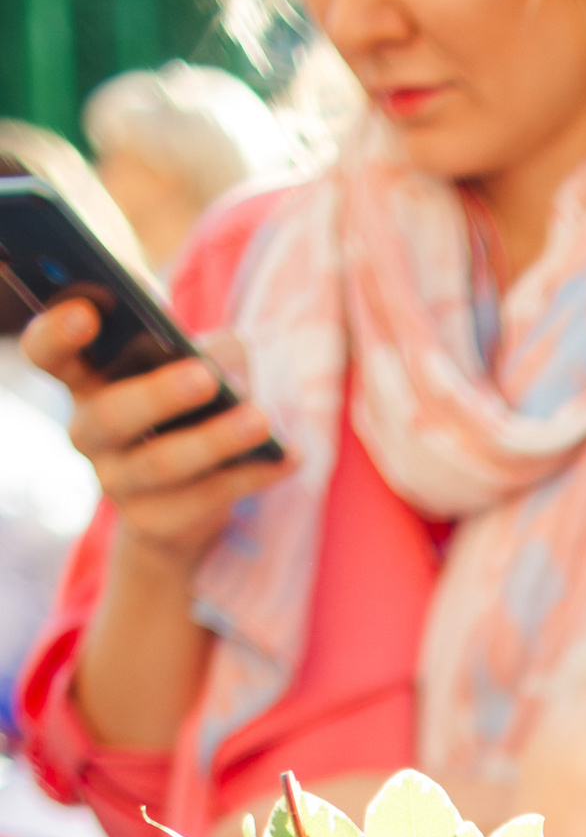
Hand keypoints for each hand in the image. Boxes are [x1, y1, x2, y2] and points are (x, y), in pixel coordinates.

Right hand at [24, 295, 285, 573]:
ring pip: (161, 464)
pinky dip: (249, 475)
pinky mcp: (151, 523)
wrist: (181, 508)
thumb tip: (233, 367)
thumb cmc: (186, 412)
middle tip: (206, 376)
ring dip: (216, 440)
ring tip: (262, 421)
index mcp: (84, 379)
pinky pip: (203, 499)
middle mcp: (88, 432)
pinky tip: (287, 457)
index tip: (88, 313)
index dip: (57, 332)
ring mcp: (115, 482)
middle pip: (111, 413)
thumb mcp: (195, 367)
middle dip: (159, 394)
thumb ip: (212, 351)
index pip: (47, 352)